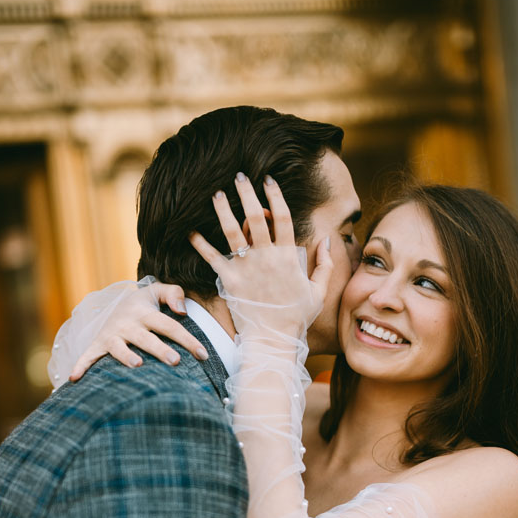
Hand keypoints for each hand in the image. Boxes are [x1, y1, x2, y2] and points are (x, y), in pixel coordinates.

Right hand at [69, 281, 207, 380]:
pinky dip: (81, 366)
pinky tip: (74, 379)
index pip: (170, 326)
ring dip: (126, 357)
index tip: (204, 355)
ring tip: (138, 365)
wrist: (117, 307)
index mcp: (145, 312)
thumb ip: (174, 294)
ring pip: (119, 348)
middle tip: (175, 361)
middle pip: (146, 338)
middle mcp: (128, 323)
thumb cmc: (146, 306)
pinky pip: (88, 356)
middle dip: (159, 349)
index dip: (188, 339)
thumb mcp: (158, 293)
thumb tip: (182, 311)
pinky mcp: (99, 345)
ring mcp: (112, 335)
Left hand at [189, 174, 332, 337]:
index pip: (282, 217)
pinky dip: (200, 243)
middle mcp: (266, 258)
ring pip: (232, 231)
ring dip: (224, 210)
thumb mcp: (318, 292)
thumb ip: (326, 265)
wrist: (273, 340)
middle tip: (239, 177)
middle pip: (256, 217)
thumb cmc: (296, 318)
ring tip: (217, 194)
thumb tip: (327, 240)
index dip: (276, 196)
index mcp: (288, 257)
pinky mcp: (230, 280)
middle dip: (247, 194)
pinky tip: (190, 230)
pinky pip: (212, 258)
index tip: (268, 180)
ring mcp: (246, 268)